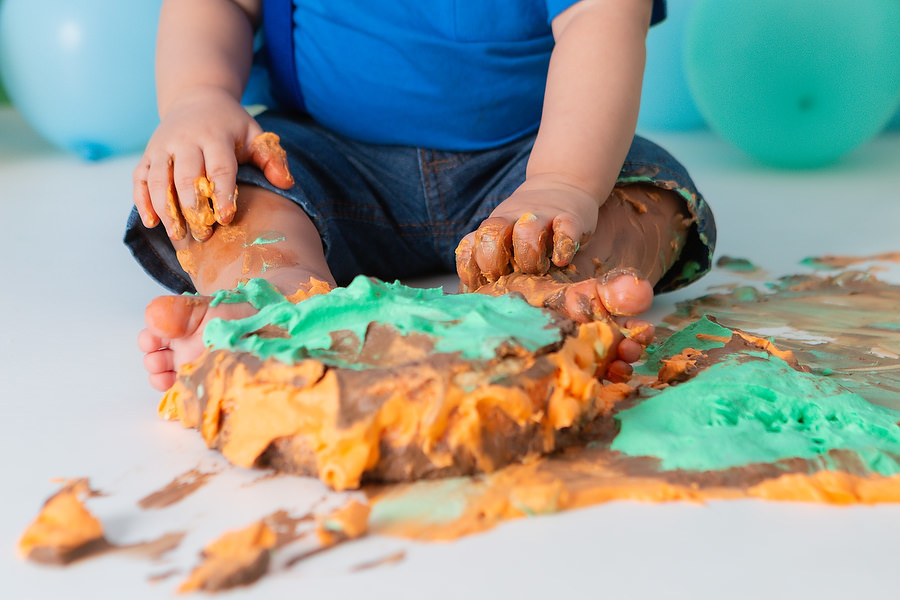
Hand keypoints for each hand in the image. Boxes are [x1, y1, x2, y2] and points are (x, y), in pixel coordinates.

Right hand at [132, 87, 293, 241]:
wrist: (197, 98)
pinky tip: (151, 222)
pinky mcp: (148, 154)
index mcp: (215, 136)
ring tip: (178, 235)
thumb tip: (287, 184)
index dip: (221, 194)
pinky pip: (139, 178)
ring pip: (158, 180)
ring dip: (166, 209)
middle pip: (185, 177)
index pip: (218, 168)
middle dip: (193, 208)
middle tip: (203, 235)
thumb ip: (271, 158)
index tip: (226, 218)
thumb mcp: (254, 134)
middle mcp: (185, 140)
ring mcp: (162, 147)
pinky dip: (142, 200)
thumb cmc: (231, 125)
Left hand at [456, 177, 601, 290]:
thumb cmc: (526, 228)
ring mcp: (541, 218)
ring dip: (529, 255)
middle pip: (491, 234)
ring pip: (527, 230)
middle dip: (493, 260)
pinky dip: (563, 247)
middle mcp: (512, 221)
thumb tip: (466, 294)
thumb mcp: (503, 239)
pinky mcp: (570, 218)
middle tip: (507, 275)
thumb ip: (484, 261)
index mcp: (493, 230)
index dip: (471, 269)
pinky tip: (561, 261)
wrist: (562, 186)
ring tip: (538, 269)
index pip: (468, 246)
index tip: (483, 283)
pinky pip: (566, 230)